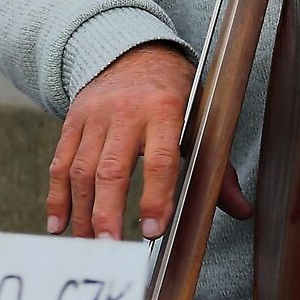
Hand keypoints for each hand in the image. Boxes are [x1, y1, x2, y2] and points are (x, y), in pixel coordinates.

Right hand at [47, 42, 252, 240]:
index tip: (153, 230)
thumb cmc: (174, 93)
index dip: (156, 197)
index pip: (160, 159)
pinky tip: (60, 224)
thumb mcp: (201, 120)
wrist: (134, 52)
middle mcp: (126, 111)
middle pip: (111, 170)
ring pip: (81, 170)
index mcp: (165, 109)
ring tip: (89, 245)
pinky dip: (57, 197)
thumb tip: (241, 209)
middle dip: (108, 212)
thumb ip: (218, 168)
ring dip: (83, 213)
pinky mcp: (73, 120)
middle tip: (110, 247)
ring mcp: (95, 116)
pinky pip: (60, 162)